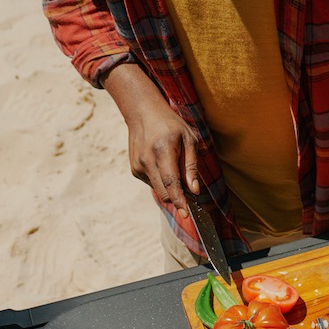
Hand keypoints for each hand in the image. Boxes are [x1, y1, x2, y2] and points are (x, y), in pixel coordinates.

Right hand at [104, 62, 200, 219]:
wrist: (143, 114)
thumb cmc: (171, 125)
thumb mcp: (189, 139)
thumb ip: (191, 165)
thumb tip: (194, 190)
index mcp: (163, 151)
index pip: (171, 182)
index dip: (179, 200)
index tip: (185, 214)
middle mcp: (147, 161)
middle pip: (164, 191)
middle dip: (178, 198)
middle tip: (191, 195)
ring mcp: (138, 166)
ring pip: (158, 190)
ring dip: (170, 189)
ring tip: (176, 168)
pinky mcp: (134, 170)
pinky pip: (152, 183)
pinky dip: (162, 181)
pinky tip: (163, 164)